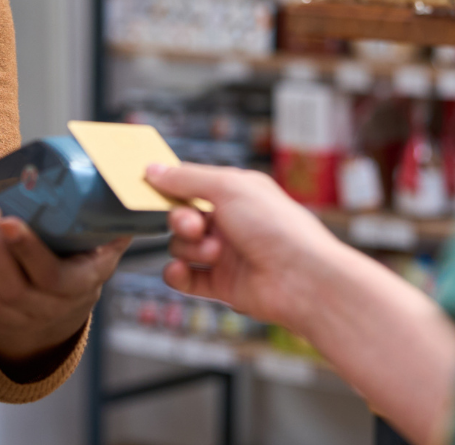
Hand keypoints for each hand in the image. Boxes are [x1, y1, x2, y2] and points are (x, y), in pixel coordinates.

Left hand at [0, 196, 128, 378]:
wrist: (61, 313)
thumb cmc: (81, 269)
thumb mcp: (103, 251)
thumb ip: (110, 226)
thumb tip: (120, 190)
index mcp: (78, 288)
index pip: (49, 276)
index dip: (27, 250)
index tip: (9, 221)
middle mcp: (48, 310)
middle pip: (12, 286)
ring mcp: (17, 319)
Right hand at [145, 162, 351, 333]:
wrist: (302, 279)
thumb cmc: (277, 228)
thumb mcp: (228, 187)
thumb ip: (186, 179)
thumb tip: (153, 169)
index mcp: (237, 192)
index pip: (192, 185)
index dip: (172, 188)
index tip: (151, 188)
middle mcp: (231, 222)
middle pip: (182, 216)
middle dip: (181, 220)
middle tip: (194, 226)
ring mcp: (226, 254)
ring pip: (182, 247)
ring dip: (189, 248)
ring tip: (215, 253)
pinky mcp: (222, 285)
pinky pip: (185, 278)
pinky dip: (177, 274)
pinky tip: (182, 271)